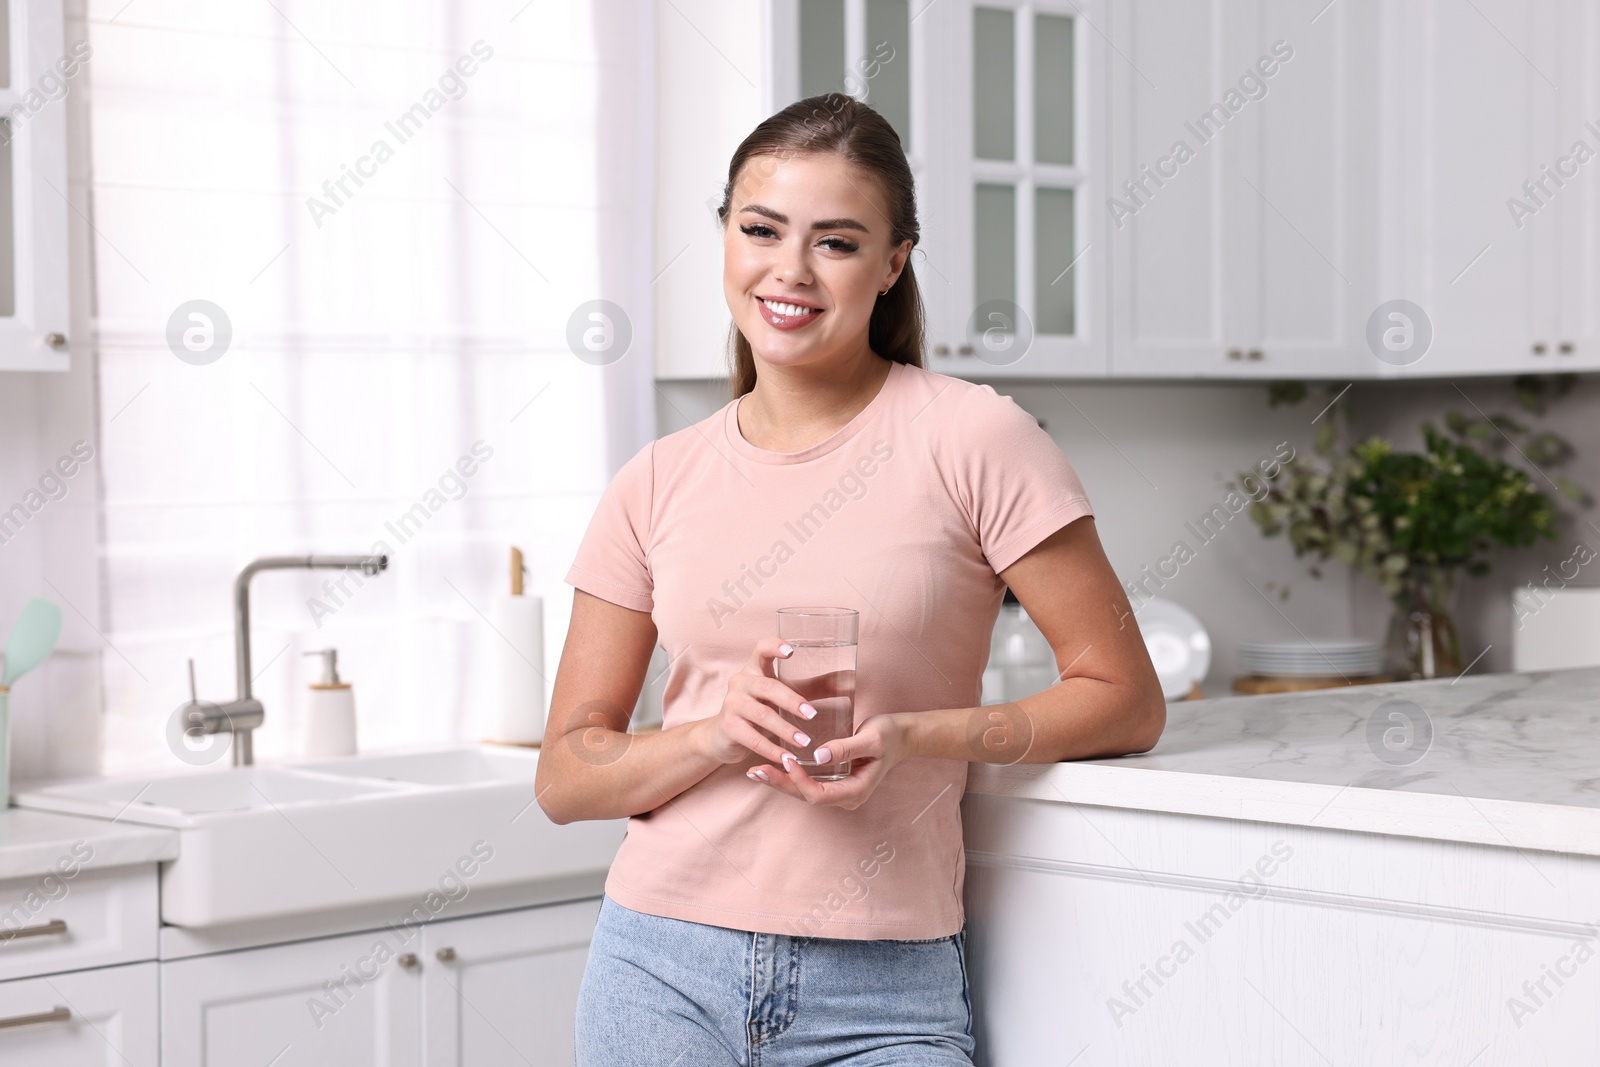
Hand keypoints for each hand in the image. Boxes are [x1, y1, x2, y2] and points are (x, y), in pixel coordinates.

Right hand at [694, 637, 817, 767]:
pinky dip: (772, 750)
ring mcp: (731, 704)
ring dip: (785, 730)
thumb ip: (815, 687)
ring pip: (761, 715)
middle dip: (791, 700)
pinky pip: (753, 739)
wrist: (722, 736)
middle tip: (812, 714)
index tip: (790, 651)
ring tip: (804, 742)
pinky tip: (787, 758)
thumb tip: (850, 681)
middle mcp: (740, 682)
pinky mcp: (728, 727)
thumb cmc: (759, 708)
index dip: (774, 647)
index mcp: (755, 668)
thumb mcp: (784, 693)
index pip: (761, 649)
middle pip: (767, 687)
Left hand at [746, 713, 910, 809]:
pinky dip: (788, 775)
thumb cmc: (889, 735)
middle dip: (780, 784)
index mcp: (856, 791)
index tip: (786, 759)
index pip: (819, 795)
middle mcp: (845, 796)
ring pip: (803, 792)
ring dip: (780, 781)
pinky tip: (771, 766)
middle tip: (755, 771)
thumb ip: (847, 747)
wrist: (902, 737)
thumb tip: (818, 756)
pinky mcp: (833, 781)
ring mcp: (838, 790)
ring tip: (755, 771)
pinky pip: (807, 783)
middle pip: (806, 797)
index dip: (799, 781)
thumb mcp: (872, 738)